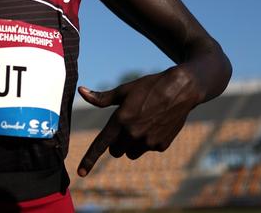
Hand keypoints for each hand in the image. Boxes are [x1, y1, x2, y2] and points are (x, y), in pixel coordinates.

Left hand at [76, 65, 202, 176]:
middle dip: (116, 143)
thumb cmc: (148, 88)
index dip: (89, 159)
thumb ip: (101, 98)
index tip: (81, 173)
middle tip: (124, 127)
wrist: (179, 90)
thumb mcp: (123, 91)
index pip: (101, 144)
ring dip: (131, 144)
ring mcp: (148, 141)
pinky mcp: (161, 145)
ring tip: (141, 124)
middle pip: (115, 151)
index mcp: (120, 120)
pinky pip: (147, 149)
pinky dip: (148, 142)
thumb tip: (81, 91)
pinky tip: (156, 125)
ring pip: (131, 153)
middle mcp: (133, 133)